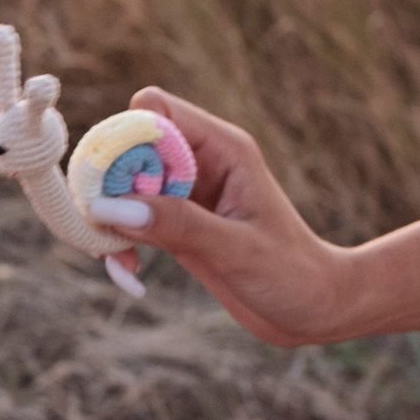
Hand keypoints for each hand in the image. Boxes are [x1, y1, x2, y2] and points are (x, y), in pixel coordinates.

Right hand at [114, 87, 360, 347]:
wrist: (314, 310)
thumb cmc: (292, 274)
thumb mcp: (236, 250)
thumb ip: (177, 224)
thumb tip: (109, 207)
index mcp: (222, 148)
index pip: (153, 110)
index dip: (125, 140)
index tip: (117, 189)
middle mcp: (198, 163)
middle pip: (125, 146)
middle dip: (106, 185)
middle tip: (106, 230)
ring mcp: (183, 194)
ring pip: (118, 185)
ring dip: (105, 219)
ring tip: (119, 261)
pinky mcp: (173, 224)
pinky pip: (126, 220)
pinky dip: (116, 243)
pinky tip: (129, 274)